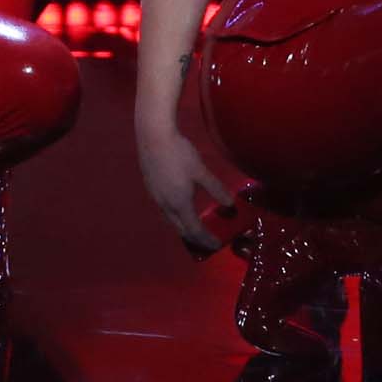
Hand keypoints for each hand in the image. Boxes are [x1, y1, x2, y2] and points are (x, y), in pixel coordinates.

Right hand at [138, 124, 245, 253]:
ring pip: (170, 221)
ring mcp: (155, 197)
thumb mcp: (200, 171)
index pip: (195, 230)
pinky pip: (163, 210)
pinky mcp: (150, 188)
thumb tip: (230, 204)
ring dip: (183, 228)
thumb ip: (215, 188)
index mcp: (180, 203)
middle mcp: (165, 205)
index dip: (207, 239)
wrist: (153, 137)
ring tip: (193, 227)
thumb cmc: (179, 153)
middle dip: (195, 238)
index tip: (217, 244)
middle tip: (207, 240)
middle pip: (180, 229)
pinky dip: (175, 216)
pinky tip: (179, 207)